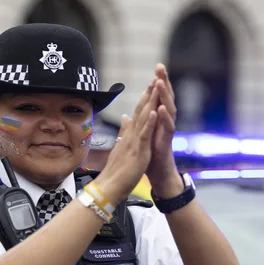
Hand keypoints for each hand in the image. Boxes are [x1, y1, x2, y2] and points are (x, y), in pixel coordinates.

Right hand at [95, 82, 159, 202]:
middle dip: (148, 94)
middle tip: (155, 77)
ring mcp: (133, 142)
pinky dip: (149, 122)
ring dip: (149, 102)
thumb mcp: (121, 147)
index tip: (150, 85)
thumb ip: (123, 131)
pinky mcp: (137, 151)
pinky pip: (144, 134)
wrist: (109, 187)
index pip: (137, 114)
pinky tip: (154, 111)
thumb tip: (125, 117)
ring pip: (142, 118)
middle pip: (140, 111)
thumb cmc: (116, 171)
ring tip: (155, 87)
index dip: (144, 99)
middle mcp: (130, 135)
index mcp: (129, 136)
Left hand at [145, 64, 183, 197]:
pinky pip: (167, 127)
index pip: (158, 97)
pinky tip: (161, 108)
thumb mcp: (142, 135)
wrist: (157, 172)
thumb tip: (131, 112)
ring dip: (164, 95)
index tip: (156, 68)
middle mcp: (165, 121)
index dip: (157, 83)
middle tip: (160, 67)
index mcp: (158, 119)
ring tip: (160, 82)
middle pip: (166, 98)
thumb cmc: (151, 153)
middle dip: (164, 82)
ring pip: (168, 109)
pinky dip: (164, 117)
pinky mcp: (167, 141)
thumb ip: (138, 122)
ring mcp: (167, 130)